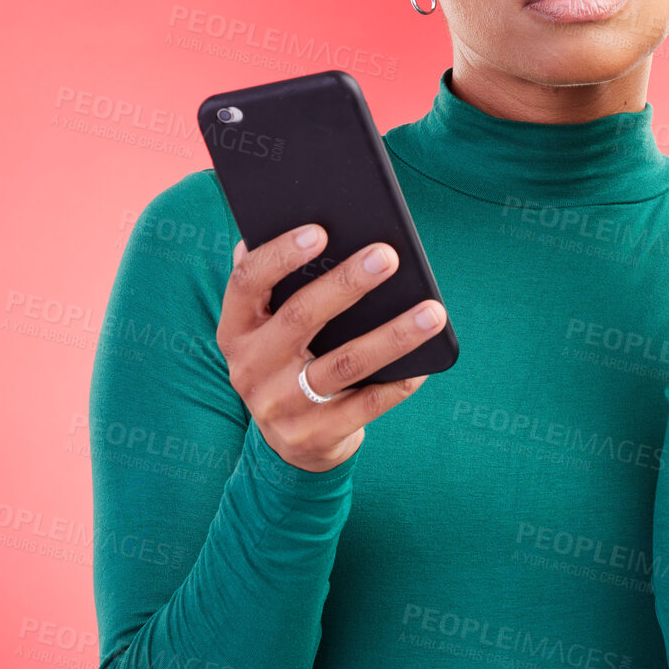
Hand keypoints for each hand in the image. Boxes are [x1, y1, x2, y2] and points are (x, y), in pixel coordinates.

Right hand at [216, 227, 446, 472]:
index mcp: (236, 329)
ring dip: (393, 335)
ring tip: (432, 310)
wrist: (291, 444)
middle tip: (389, 256)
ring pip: (345, 363)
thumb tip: (306, 224)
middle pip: (301, 317)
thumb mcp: (269, 327)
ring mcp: (281, 406)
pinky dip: (398, 382)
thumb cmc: (289, 360)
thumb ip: (278, 285)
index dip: (280, 255)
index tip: (320, 230)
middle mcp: (250, 368)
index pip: (246, 283)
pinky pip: (366, 405)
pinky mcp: (314, 436)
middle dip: (347, 283)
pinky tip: (425, 363)